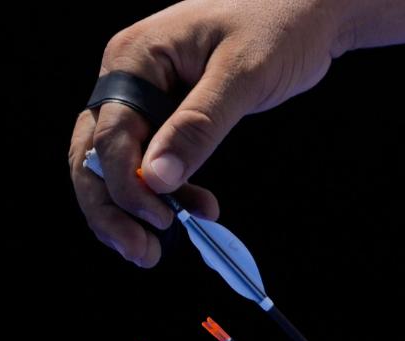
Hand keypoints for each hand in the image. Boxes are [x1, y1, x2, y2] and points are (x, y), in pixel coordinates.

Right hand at [69, 0, 350, 266]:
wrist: (310, 10)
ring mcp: (144, 95)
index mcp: (135, 56)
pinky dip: (162, 192)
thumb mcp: (243, 75)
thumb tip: (155, 178)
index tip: (160, 219)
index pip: (109, 135)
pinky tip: (194, 209)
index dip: (126, 185)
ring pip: (113, 164)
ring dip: (130, 210)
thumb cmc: (279, 24)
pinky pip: (146, 160)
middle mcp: (128, 76)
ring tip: (154, 249)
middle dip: (112, 209)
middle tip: (142, 253)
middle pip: (93, 154)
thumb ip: (199, 125)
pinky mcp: (166, 112)